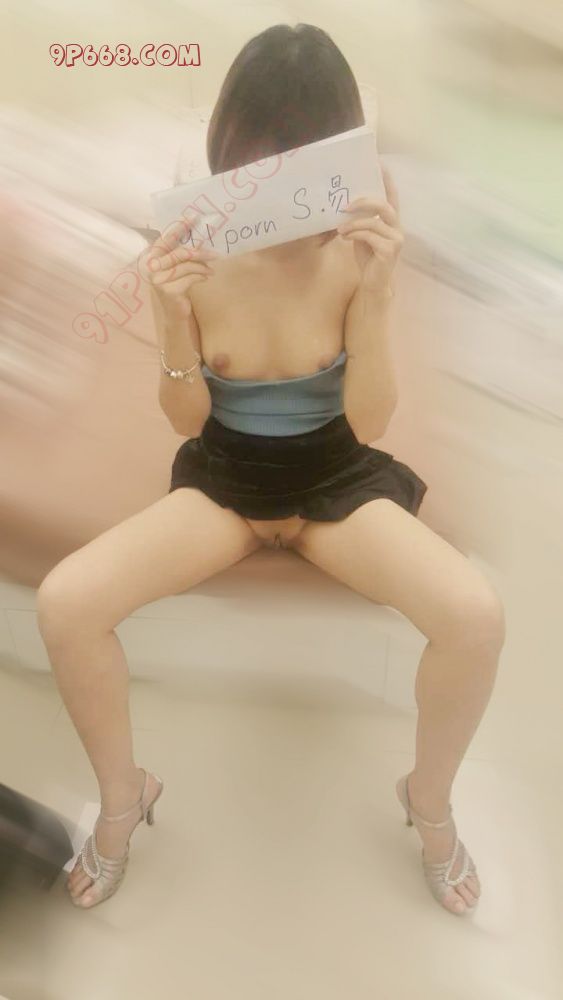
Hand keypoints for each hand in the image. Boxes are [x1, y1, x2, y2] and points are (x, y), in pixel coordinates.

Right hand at [146, 220, 218, 317]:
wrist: (174, 313)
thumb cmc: (176, 287)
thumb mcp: (177, 268)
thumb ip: (181, 254)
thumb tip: (201, 240)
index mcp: (151, 256)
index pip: (166, 238)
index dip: (180, 227)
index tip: (194, 218)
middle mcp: (151, 267)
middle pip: (180, 253)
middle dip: (199, 252)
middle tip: (215, 254)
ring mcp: (158, 279)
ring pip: (187, 266)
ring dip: (202, 267)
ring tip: (211, 270)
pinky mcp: (169, 290)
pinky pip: (190, 278)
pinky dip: (200, 276)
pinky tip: (205, 278)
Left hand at [336, 166, 402, 296]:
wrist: (373, 282)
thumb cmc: (368, 256)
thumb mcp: (362, 234)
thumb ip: (361, 220)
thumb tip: (345, 205)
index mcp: (391, 221)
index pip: (392, 196)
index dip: (387, 180)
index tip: (379, 163)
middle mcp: (397, 227)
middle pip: (383, 205)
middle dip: (364, 202)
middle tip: (345, 206)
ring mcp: (396, 239)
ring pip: (373, 222)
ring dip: (353, 224)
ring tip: (340, 229)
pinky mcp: (390, 250)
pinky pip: (370, 235)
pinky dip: (355, 235)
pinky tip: (345, 238)